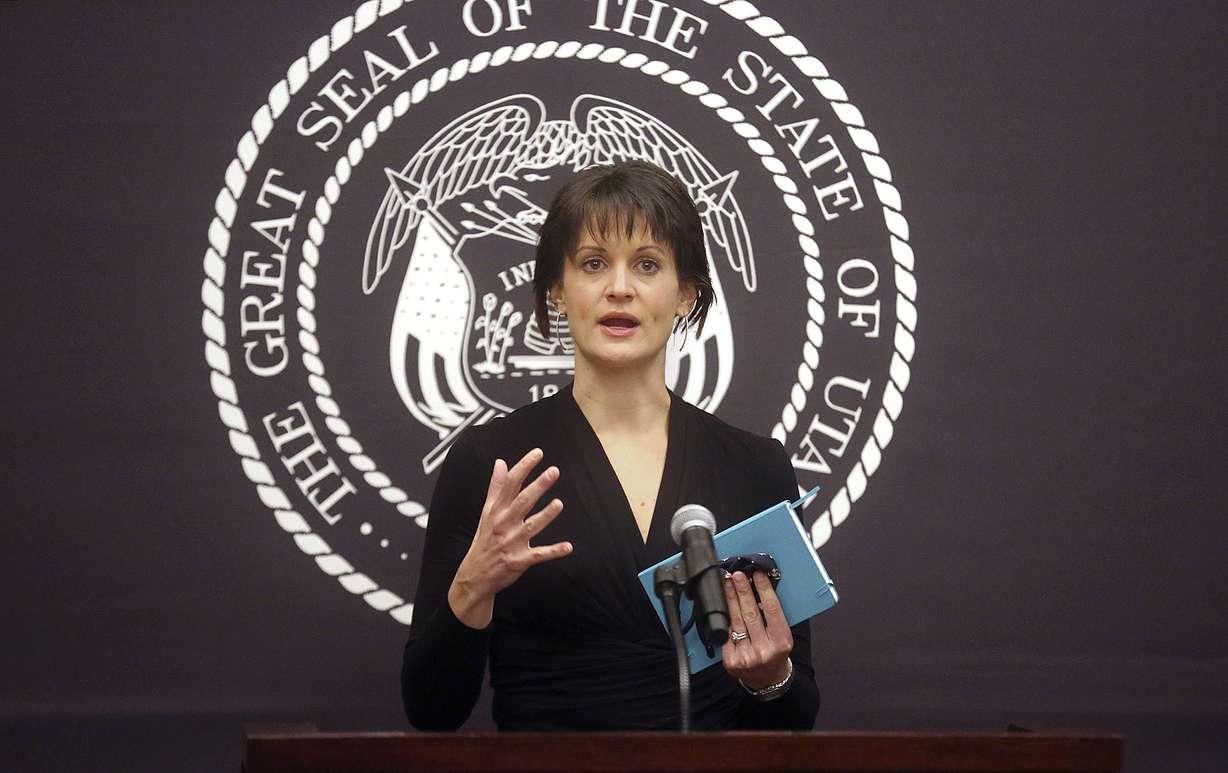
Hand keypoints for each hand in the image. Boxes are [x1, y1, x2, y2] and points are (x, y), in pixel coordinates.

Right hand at [448, 448, 569, 627]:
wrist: (475, 575)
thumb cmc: (484, 540)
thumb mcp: (486, 512)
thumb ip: (496, 487)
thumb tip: (500, 462)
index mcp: (496, 511)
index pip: (510, 484)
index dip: (524, 467)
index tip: (538, 453)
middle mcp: (503, 524)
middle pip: (522, 502)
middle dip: (538, 486)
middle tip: (554, 471)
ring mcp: (512, 543)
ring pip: (532, 527)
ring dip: (546, 516)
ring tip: (559, 504)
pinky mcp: (519, 560)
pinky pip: (539, 555)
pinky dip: (553, 551)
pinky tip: (568, 547)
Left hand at [720, 570, 792, 689]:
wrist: (768, 680)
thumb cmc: (776, 652)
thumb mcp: (782, 635)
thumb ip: (773, 616)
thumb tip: (759, 587)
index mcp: (781, 642)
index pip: (772, 610)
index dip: (764, 589)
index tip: (757, 574)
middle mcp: (764, 650)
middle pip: (751, 613)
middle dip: (742, 590)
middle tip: (737, 574)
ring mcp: (747, 657)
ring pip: (736, 621)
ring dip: (730, 599)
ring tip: (728, 584)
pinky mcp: (732, 661)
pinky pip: (726, 634)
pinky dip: (724, 618)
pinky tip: (723, 604)